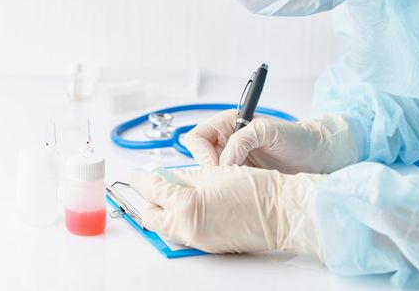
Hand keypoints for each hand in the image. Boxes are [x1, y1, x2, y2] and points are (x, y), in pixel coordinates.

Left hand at [130, 165, 325, 255]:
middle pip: (152, 216)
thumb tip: (169, 176)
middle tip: (156, 185)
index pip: (153, 190)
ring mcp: (198, 241)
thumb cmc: (255, 189)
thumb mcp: (215, 173)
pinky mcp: (208, 246)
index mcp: (187, 207)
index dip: (142, 179)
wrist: (281, 212)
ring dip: (165, 209)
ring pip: (167, 226)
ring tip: (177, 193)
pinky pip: (184, 233)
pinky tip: (194, 205)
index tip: (137, 175)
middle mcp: (188, 229)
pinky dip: (181, 218)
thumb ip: (186, 176)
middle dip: (149, 199)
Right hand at [183, 110, 358, 173]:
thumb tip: (223, 162)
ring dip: (220, 180)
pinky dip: (229, 188)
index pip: (198, 137)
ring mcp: (234, 160)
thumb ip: (242, 139)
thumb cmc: (296, 138)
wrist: (316, 158)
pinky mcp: (241, 176)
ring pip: (211, 174)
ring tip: (240, 183)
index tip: (218, 167)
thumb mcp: (268, 131)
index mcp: (228, 124)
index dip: (202, 153)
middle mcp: (227, 141)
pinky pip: (224, 184)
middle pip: (200, 157)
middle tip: (228, 179)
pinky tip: (244, 189)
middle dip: (210, 169)